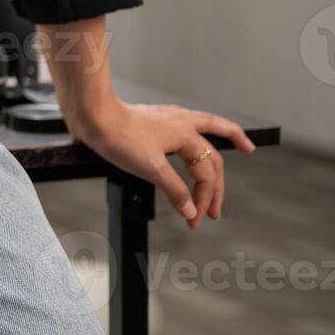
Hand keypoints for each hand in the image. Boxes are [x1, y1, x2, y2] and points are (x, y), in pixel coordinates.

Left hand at [73, 100, 257, 228]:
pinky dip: (199, 134)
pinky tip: (195, 138)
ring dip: (224, 142)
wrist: (92, 114)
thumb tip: (192, 210)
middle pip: (211, 157)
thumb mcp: (151, 168)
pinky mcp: (154, 120)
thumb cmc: (119, 135)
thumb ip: (175, 190)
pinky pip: (188, 127)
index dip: (203, 199)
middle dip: (216, 186)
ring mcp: (169, 119)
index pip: (205, 175)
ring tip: (243, 145)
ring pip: (207, 129)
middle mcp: (183, 123)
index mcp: (187, 134)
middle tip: (215, 210)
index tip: (195, 220)